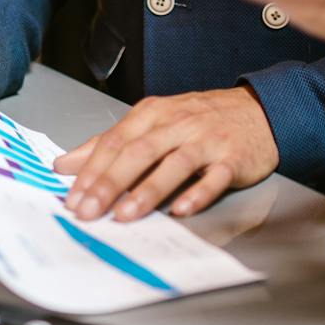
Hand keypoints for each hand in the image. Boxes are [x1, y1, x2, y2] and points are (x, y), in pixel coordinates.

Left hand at [54, 88, 278, 221]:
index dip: (92, 169)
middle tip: (89, 210)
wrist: (260, 110)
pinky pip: (215, 177)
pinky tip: (181, 209)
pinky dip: (198, 193)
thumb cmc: (201, 119)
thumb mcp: (154, 121)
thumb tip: (65, 164)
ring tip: (126, 214)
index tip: (72, 197)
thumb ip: (110, 142)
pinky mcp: (233, 158)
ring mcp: (207, 140)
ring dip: (148, 189)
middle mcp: (179, 124)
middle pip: (139, 151)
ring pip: (175, 163)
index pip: (116, 140)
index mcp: (154, 113)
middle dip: (110, 182)